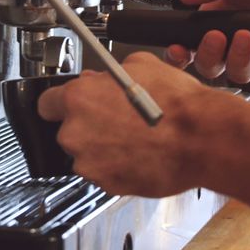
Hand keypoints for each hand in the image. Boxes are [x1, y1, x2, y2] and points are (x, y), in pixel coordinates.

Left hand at [37, 52, 217, 196]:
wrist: (202, 139)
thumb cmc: (177, 104)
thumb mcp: (142, 65)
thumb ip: (109, 73)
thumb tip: (103, 78)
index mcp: (79, 97)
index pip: (47, 103)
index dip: (63, 103)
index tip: (72, 106)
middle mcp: (77, 130)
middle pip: (68, 130)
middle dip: (88, 125)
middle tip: (116, 120)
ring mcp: (90, 161)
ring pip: (86, 154)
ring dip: (101, 148)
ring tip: (132, 140)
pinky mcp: (107, 184)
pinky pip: (104, 173)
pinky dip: (116, 167)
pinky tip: (138, 155)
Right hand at [166, 0, 249, 81]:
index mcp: (224, 9)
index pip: (195, 36)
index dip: (182, 48)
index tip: (178, 47)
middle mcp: (241, 31)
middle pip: (212, 62)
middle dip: (207, 57)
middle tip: (216, 37)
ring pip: (240, 72)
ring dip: (236, 60)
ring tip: (246, 37)